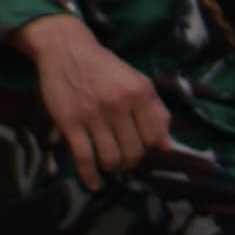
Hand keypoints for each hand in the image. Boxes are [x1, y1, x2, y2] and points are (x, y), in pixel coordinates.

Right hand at [23, 14, 170, 185]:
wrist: (68, 51)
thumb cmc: (106, 68)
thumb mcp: (138, 82)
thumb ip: (156, 112)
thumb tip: (167, 146)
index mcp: (141, 92)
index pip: (155, 136)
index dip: (150, 149)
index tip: (142, 148)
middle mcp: (119, 104)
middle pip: (134, 151)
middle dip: (132, 161)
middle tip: (126, 158)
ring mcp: (93, 114)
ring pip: (111, 158)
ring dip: (114, 168)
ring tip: (112, 164)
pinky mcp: (70, 123)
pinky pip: (83, 158)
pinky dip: (90, 176)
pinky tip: (95, 184)